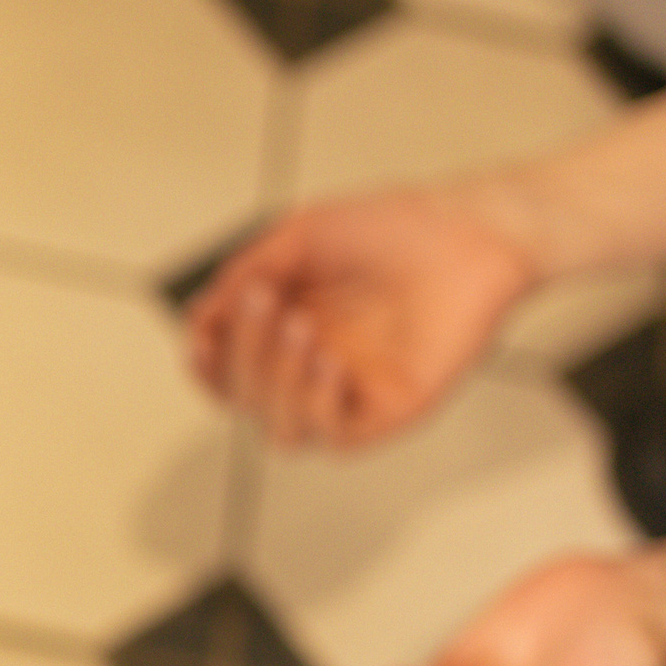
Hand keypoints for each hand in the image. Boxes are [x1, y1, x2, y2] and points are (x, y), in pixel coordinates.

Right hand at [187, 184, 539, 448]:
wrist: (467, 232)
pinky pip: (335, 436)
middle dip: (244, 354)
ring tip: (302, 327)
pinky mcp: (389, 411)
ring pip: (281, 430)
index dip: (205, 365)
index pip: (225, 373)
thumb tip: (197, 320)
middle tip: (266, 302)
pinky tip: (333, 361)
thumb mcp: (297, 238)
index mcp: (283, 332)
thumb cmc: (393, 229)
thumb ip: (241, 276)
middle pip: (244, 399)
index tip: (202, 339)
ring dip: (277, 383)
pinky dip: (320, 403)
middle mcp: (310, 369)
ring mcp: (348, 394)